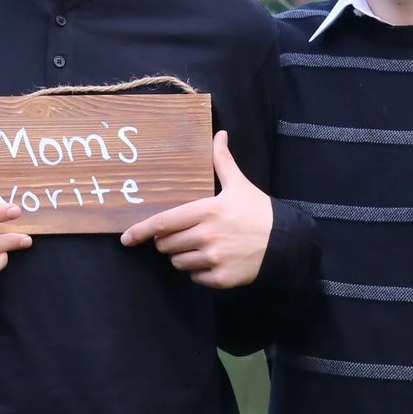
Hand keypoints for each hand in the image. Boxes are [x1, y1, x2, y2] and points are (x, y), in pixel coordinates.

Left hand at [117, 131, 271, 287]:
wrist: (286, 243)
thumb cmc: (258, 211)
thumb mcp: (239, 184)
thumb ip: (222, 161)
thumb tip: (219, 134)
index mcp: (206, 211)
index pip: (163, 223)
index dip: (141, 231)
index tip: (126, 238)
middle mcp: (207, 236)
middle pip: (166, 244)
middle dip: (167, 240)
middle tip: (182, 233)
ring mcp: (214, 259)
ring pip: (178, 262)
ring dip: (182, 256)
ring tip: (199, 246)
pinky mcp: (221, 278)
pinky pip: (195, 277)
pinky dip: (198, 271)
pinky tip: (212, 260)